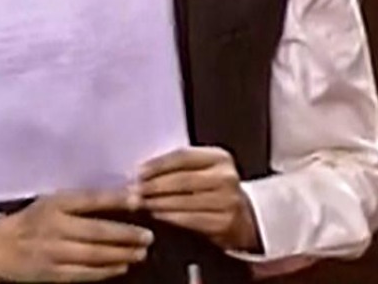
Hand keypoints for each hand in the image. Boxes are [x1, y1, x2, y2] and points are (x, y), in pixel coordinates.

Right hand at [0, 189, 152, 282]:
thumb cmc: (33, 220)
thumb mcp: (52, 202)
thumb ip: (81, 201)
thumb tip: (122, 196)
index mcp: (55, 204)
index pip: (90, 199)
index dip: (115, 199)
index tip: (138, 199)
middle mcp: (55, 227)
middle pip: (96, 231)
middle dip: (126, 234)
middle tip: (148, 236)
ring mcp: (53, 252)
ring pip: (93, 255)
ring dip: (121, 254)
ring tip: (141, 252)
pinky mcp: (52, 273)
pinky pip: (84, 274)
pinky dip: (105, 271)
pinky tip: (121, 266)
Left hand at [135, 147, 260, 251]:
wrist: (243, 217)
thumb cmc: (215, 191)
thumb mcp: (204, 170)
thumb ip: (178, 167)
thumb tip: (141, 172)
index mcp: (219, 157)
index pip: (183, 156)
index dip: (158, 164)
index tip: (139, 171)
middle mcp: (226, 177)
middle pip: (181, 179)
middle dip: (153, 186)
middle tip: (134, 191)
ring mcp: (227, 201)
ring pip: (183, 200)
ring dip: (157, 203)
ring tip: (140, 203)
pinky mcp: (224, 222)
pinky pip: (190, 219)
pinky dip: (170, 217)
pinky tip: (157, 214)